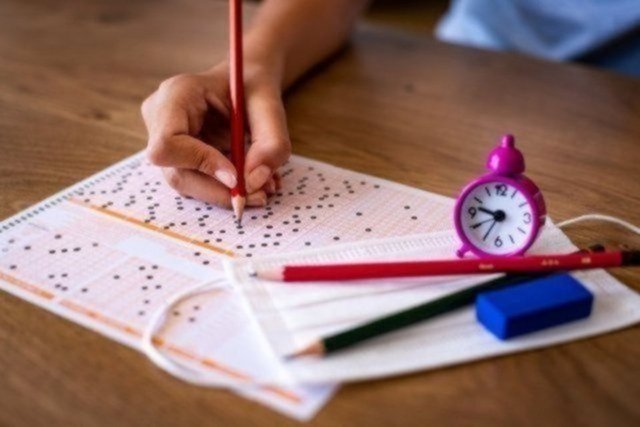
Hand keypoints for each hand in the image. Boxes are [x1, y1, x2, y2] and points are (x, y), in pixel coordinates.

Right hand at [141, 66, 290, 208]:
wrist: (245, 82)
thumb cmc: (253, 86)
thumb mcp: (270, 105)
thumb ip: (270, 141)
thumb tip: (255, 181)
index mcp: (175, 95)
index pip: (168, 144)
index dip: (201, 164)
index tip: (237, 176)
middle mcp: (159, 119)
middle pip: (176, 173)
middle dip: (220, 191)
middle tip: (260, 195)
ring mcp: (162, 139)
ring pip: (188, 184)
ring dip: (227, 193)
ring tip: (264, 186)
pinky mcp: (176, 157)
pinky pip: (197, 183)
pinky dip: (226, 189)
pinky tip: (252, 179)